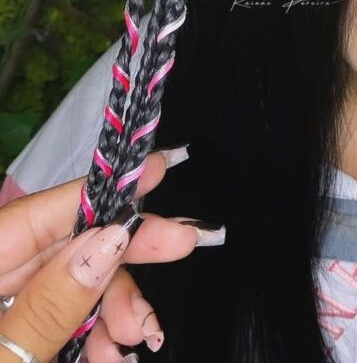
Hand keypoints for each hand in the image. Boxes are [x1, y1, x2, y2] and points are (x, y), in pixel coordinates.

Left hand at [0, 146, 223, 362]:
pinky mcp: (11, 337)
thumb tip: (109, 238)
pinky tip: (113, 354)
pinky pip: (58, 318)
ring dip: (111, 307)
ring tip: (134, 343)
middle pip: (61, 247)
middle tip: (184, 243)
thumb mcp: (5, 362)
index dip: (98, 190)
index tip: (158, 169)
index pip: (36, 217)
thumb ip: (51, 305)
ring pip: (68, 284)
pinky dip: (92, 332)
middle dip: (119, 257)